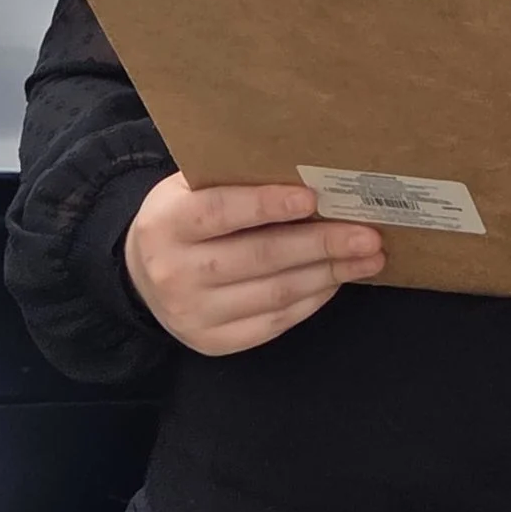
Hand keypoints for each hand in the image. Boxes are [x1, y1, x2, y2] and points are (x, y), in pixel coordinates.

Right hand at [125, 174, 384, 356]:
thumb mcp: (190, 190)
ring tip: (367, 258)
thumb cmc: (183, 220)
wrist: (142, 276)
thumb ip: (233, 180)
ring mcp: (193, 314)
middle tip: (367, 234)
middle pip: (259, 257)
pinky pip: (273, 323)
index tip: (313, 197)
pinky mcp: (212, 343)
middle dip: (321, 244)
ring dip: (328, 274)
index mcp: (167, 223)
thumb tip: (307, 169)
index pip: (219, 212)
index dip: (267, 204)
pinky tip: (336, 281)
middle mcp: (175, 272)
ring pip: (274, 294)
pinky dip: (311, 301)